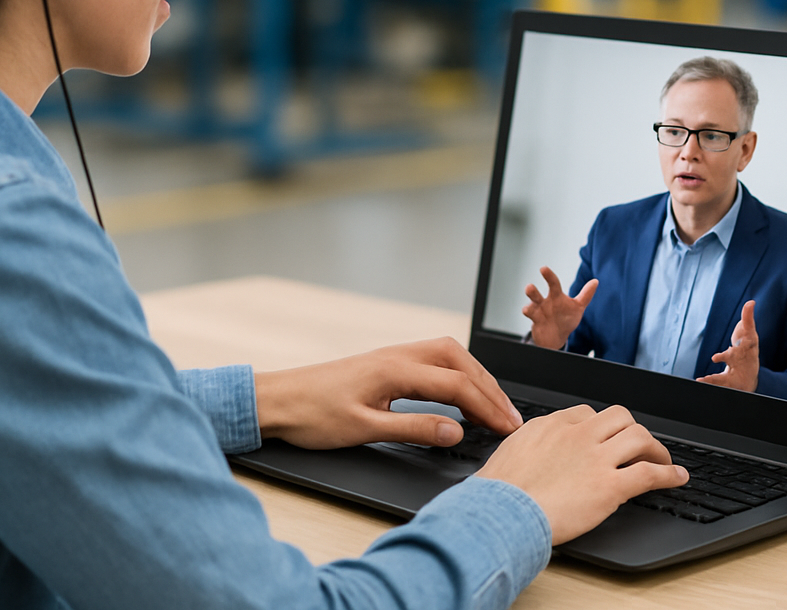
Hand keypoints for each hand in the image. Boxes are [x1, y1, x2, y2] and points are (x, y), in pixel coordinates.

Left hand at [253, 337, 522, 449]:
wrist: (277, 400)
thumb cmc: (312, 414)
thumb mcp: (364, 429)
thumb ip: (413, 429)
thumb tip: (456, 432)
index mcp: (395, 369)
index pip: (456, 385)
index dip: (487, 407)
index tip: (508, 428)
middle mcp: (397, 355)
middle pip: (459, 362)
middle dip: (489, 388)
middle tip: (509, 416)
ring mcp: (391, 356)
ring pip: (448, 355)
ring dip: (475, 376)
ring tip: (492, 404)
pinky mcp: (385, 363)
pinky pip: (432, 359)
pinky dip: (455, 373)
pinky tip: (459, 391)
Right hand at [477, 404, 688, 544]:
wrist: (501, 512)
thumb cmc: (499, 491)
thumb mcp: (509, 453)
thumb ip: (529, 447)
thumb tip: (533, 454)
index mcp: (552, 425)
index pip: (586, 413)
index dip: (600, 426)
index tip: (605, 438)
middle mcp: (578, 435)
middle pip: (619, 416)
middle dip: (632, 429)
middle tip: (638, 445)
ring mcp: (596, 458)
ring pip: (640, 436)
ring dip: (656, 448)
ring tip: (662, 459)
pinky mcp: (610, 486)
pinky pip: (650, 473)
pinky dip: (670, 473)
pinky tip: (678, 477)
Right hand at [522, 267, 596, 349]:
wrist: (558, 336)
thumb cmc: (566, 318)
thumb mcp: (578, 307)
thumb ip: (586, 295)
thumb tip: (596, 281)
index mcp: (556, 297)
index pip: (553, 284)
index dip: (549, 276)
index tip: (543, 268)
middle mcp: (545, 302)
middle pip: (535, 294)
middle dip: (531, 290)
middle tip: (529, 287)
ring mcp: (538, 312)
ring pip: (530, 306)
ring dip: (528, 307)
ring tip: (528, 308)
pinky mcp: (535, 322)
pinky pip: (530, 318)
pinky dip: (529, 316)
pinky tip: (530, 314)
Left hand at [696, 300, 758, 392]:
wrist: (750, 374)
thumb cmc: (748, 350)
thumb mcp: (749, 334)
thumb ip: (748, 318)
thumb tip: (751, 302)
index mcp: (747, 348)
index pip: (746, 344)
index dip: (734, 347)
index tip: (718, 354)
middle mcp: (741, 363)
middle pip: (733, 363)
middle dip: (724, 360)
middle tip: (713, 361)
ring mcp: (735, 374)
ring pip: (724, 378)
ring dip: (713, 379)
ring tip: (701, 380)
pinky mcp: (727, 383)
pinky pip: (718, 383)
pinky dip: (709, 383)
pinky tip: (699, 381)